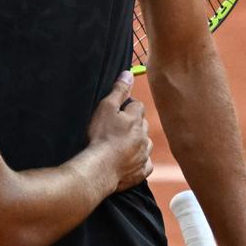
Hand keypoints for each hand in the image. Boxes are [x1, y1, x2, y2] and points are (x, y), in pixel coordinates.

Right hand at [85, 72, 153, 191]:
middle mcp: (144, 136)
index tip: (117, 112)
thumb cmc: (100, 137)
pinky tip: (128, 162)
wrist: (100, 168)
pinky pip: (145, 164)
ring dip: (137, 143)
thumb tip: (128, 74)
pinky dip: (138, 162)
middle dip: (133, 124)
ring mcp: (144, 155)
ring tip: (120, 146)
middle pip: (142, 124)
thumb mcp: (105, 108)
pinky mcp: (142, 171)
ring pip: (145, 144)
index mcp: (136, 119)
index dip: (127, 107)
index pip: (137, 106)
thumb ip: (119, 91)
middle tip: (116, 129)